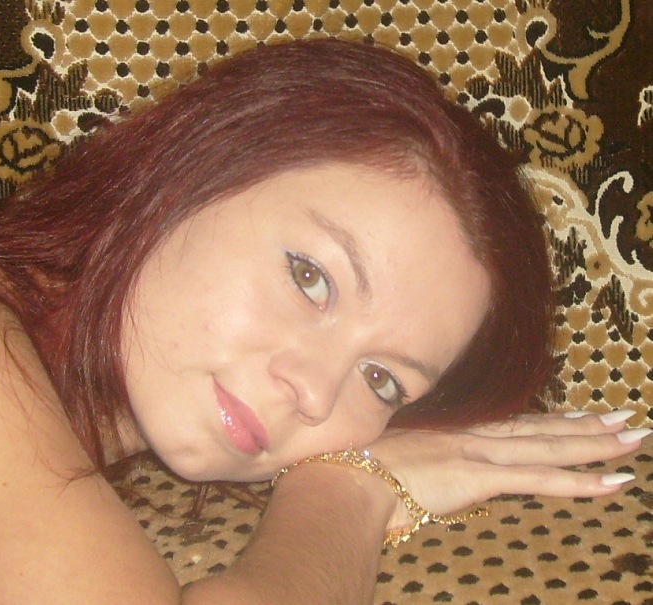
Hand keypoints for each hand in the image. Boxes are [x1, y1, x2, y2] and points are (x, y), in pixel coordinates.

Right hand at [364, 411, 648, 530]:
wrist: (347, 478)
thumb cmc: (359, 469)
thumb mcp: (394, 457)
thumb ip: (420, 461)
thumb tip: (426, 471)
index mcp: (454, 433)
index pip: (513, 426)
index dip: (550, 421)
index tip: (579, 415)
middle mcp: (472, 436)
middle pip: (540, 430)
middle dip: (585, 426)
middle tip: (624, 420)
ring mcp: (479, 452)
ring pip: (549, 447)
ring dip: (595, 445)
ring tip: (633, 439)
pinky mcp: (480, 475)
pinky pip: (540, 479)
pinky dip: (580, 481)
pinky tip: (612, 481)